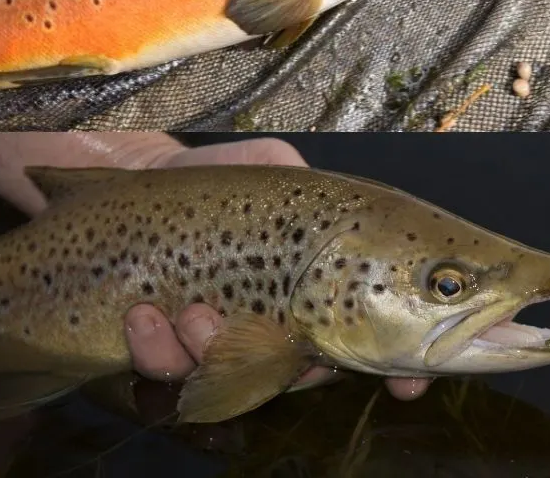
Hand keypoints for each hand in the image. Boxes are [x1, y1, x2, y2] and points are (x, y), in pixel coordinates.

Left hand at [125, 136, 431, 402]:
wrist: (141, 179)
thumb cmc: (217, 177)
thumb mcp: (273, 165)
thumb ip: (309, 187)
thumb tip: (336, 210)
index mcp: (317, 288)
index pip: (375, 339)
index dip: (401, 370)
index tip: (408, 385)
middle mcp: (276, 326)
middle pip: (305, 374)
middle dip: (296, 369)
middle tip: (273, 333)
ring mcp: (221, 341)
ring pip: (231, 378)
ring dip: (211, 351)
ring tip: (191, 311)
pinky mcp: (166, 346)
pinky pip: (169, 369)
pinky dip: (158, 347)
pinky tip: (142, 313)